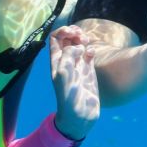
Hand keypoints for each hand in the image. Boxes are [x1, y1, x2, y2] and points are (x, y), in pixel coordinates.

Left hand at [50, 25, 98, 140]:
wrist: (79, 114)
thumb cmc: (68, 95)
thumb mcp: (64, 73)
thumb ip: (69, 55)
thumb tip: (78, 46)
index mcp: (56, 60)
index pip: (55, 38)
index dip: (62, 31)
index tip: (71, 32)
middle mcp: (66, 60)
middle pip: (67, 38)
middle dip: (74, 33)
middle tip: (80, 37)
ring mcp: (78, 65)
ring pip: (78, 44)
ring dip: (83, 39)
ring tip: (86, 42)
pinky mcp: (89, 70)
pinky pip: (89, 54)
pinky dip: (90, 49)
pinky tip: (91, 54)